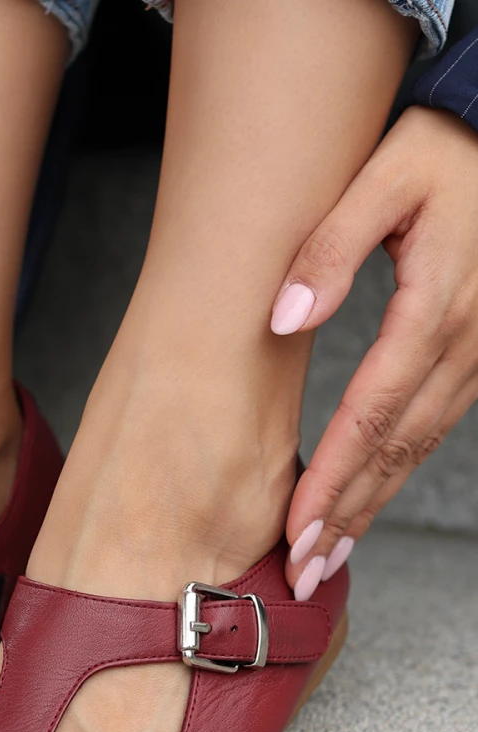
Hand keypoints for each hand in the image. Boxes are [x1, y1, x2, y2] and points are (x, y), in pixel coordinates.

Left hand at [271, 106, 477, 596]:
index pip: (372, 414)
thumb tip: (283, 318)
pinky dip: (395, 472)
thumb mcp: (384, 174)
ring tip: (327, 558)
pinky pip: (433, 427)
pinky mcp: (474, 354)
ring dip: (370, 506)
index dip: (332, 480)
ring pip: (417, 448)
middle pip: (396, 449)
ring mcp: (476, 354)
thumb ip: (331, 245)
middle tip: (303, 572)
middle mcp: (463, 343)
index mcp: (436, 307)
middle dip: (347, 516)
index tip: (297, 532)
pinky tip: (366, 500)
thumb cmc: (444, 149)